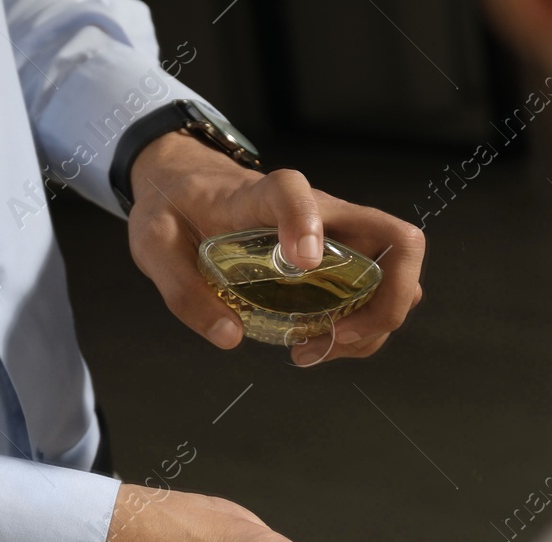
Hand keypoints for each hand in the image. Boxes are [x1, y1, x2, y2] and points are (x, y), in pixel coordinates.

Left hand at [127, 132, 425, 365]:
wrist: (186, 184)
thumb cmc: (174, 208)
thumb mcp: (154, 246)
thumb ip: (183, 290)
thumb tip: (230, 337)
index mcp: (259, 195)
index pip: (292, 192)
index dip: (306, 222)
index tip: (302, 263)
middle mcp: (318, 209)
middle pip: (397, 240)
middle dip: (387, 303)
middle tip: (334, 338)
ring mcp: (336, 234)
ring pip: (395, 275)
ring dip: (374, 324)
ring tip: (316, 348)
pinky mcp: (338, 257)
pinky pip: (376, 292)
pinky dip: (361, 327)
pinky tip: (319, 340)